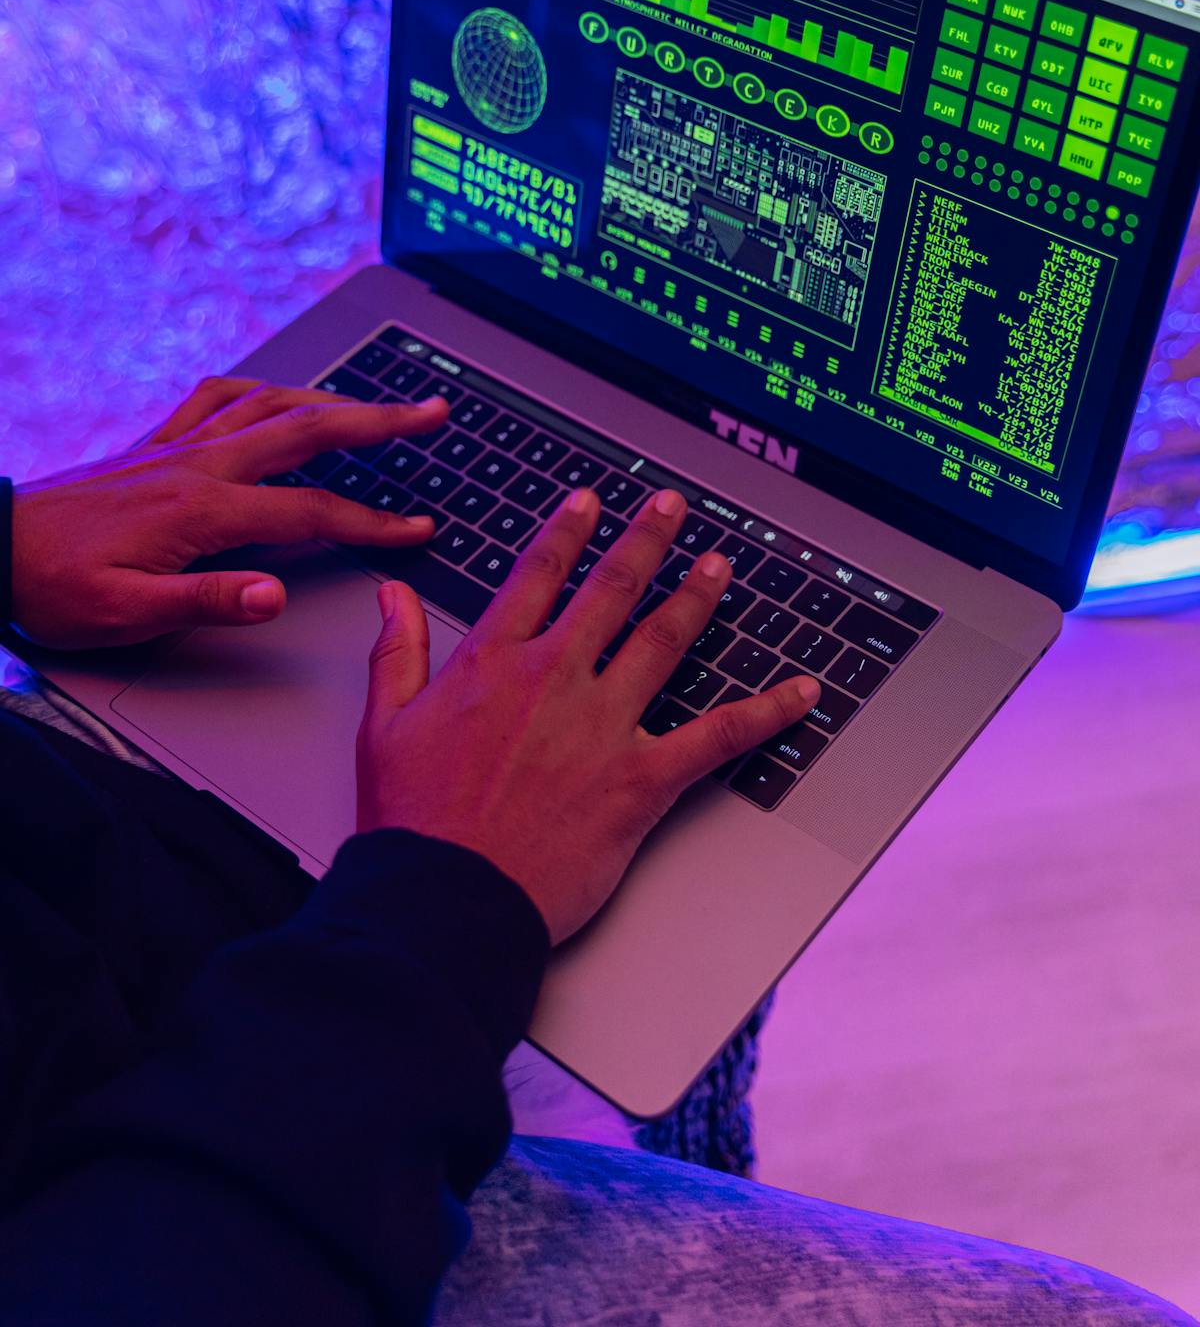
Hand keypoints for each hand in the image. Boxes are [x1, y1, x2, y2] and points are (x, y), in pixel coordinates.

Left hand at [11, 375, 450, 648]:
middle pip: (308, 429)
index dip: (373, 523)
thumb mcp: (125, 614)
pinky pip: (217, 397)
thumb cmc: (52, 587)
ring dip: (332, 398)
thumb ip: (207, 602)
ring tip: (376, 405)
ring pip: (270, 402)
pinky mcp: (153, 445)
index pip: (311, 513)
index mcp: (201, 509)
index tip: (418, 529)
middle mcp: (196, 464)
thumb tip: (276, 597)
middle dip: (379, 421)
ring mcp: (175, 447)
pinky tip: (274, 393)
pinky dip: (259, 388)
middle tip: (431, 411)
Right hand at [357, 486, 819, 943]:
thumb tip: (393, 595)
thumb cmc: (413, 822)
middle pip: (610, 589)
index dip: (567, 533)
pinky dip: (764, 712)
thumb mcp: (383, 725)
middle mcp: (553, 678)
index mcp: (492, 662)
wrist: (445, 898)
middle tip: (671, 508)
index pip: (538, 576)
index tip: (588, 504)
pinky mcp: (639, 779)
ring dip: (697, 596)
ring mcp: (601, 725)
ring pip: (663, 640)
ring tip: (720, 566)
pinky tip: (798, 693)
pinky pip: (715, 736)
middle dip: (646, 541)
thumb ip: (397, 651)